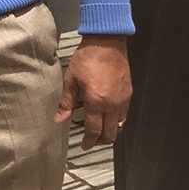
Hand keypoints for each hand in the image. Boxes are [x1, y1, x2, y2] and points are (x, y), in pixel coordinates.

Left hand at [54, 35, 131, 150]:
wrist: (107, 43)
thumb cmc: (86, 59)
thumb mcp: (71, 79)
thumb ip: (66, 102)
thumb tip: (59, 120)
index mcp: (96, 102)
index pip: (94, 130)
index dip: (89, 141)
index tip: (83, 146)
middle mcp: (113, 105)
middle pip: (110, 133)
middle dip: (100, 141)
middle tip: (91, 141)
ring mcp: (123, 100)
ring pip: (119, 126)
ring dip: (109, 132)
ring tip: (99, 131)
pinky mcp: (129, 94)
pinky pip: (124, 115)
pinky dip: (116, 121)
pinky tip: (107, 117)